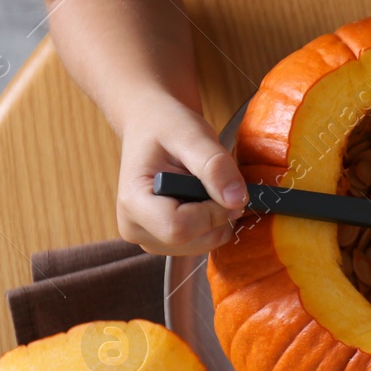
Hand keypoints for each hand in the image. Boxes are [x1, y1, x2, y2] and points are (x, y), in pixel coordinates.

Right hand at [115, 94, 246, 255]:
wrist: (152, 125)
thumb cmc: (168, 125)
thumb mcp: (193, 135)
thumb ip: (215, 166)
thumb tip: (237, 200)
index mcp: (132, 202)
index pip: (178, 228)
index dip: (212, 212)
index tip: (222, 185)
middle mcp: (134, 227)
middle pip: (193, 240)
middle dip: (218, 213)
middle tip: (214, 180)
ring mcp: (149, 238)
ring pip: (203, 244)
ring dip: (218, 217)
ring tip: (203, 185)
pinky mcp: (164, 240)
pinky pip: (204, 242)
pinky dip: (214, 222)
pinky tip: (202, 198)